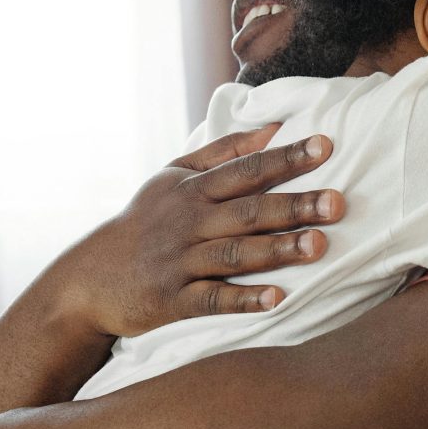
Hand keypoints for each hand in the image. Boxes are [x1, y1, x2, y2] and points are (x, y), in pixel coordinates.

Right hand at [59, 125, 345, 338]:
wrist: (89, 279)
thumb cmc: (144, 222)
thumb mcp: (172, 177)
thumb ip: (222, 152)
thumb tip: (272, 127)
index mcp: (192, 189)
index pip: (246, 169)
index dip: (286, 158)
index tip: (326, 146)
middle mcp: (188, 222)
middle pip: (249, 210)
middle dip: (294, 205)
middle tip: (338, 202)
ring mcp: (180, 262)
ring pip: (236, 253)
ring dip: (278, 249)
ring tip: (319, 245)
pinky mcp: (173, 300)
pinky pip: (213, 299)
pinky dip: (244, 299)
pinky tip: (277, 299)